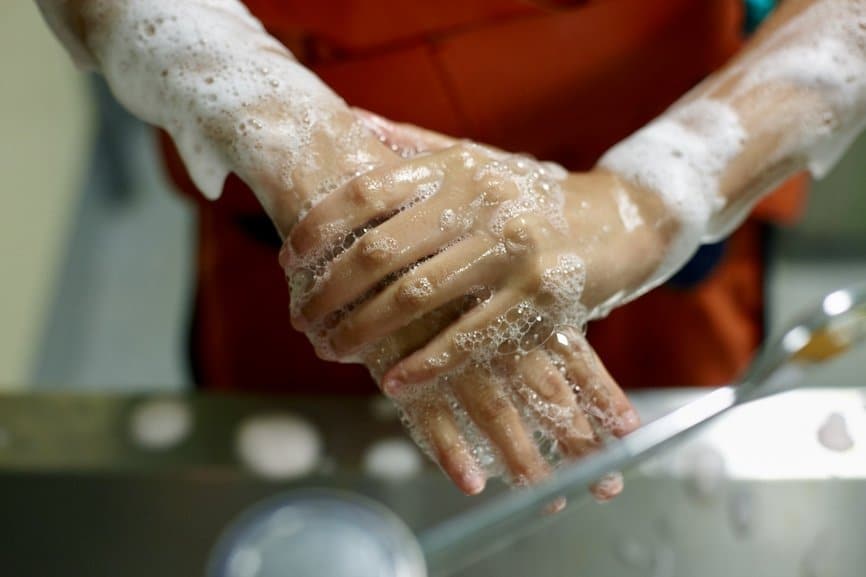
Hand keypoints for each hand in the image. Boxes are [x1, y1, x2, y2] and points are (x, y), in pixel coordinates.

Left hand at [282, 119, 674, 495]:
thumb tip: (353, 123)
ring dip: (364, 331)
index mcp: (458, 167)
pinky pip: (470, 336)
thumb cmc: (533, 195)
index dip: (319, 228)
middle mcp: (482, 201)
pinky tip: (394, 383)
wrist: (622, 219)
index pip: (367, 191)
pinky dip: (427, 363)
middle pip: (380, 250)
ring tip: (332, 352)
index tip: (289, 263)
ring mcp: (514, 249)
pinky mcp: (542, 296)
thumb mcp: (479, 161)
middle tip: (303, 323)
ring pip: (416, 295)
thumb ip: (415, 145)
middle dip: (330, 292)